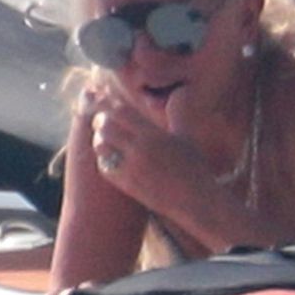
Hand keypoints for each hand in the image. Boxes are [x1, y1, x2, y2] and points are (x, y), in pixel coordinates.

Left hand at [81, 87, 207, 212]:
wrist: (195, 200)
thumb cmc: (194, 167)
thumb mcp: (186, 137)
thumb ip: (178, 115)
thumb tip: (179, 95)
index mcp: (154, 134)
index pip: (121, 111)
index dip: (110, 105)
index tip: (106, 104)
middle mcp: (141, 149)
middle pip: (106, 126)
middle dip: (100, 121)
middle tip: (101, 122)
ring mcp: (132, 167)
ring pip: (102, 146)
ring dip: (100, 140)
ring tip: (105, 140)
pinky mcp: (127, 185)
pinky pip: (105, 166)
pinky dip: (104, 160)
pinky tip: (111, 158)